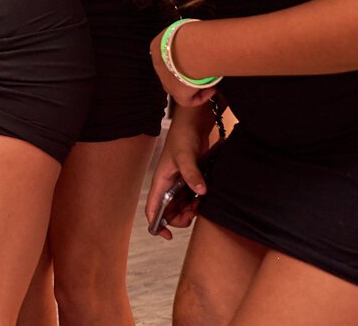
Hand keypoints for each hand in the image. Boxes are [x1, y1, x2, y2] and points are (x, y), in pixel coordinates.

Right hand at [145, 109, 212, 240]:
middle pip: (168, 212)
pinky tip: (204, 196)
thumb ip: (192, 174)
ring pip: (180, 206)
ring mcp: (178, 183)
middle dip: (180, 218)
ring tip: (200, 204)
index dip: (157, 225)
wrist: (193, 123)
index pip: (152, 209)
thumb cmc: (183, 136)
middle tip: (194, 213)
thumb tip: (200, 192)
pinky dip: (196, 202)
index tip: (168, 235)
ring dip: (190, 210)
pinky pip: (190, 198)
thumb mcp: (186, 156)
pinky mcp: (189, 180)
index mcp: (160, 182)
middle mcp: (167, 185)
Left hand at [151, 27, 217, 108]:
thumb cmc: (188, 34)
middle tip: (201, 70)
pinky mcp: (178, 95)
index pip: (165, 55)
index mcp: (157, 46)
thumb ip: (187, 32)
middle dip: (185, 72)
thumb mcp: (184, 29)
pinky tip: (212, 89)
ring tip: (208, 80)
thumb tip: (197, 30)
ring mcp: (166, 81)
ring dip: (193, 84)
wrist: (187, 48)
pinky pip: (188, 100)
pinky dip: (201, 97)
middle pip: (171, 72)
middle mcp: (159, 66)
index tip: (195, 56)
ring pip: (179, 86)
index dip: (181, 58)